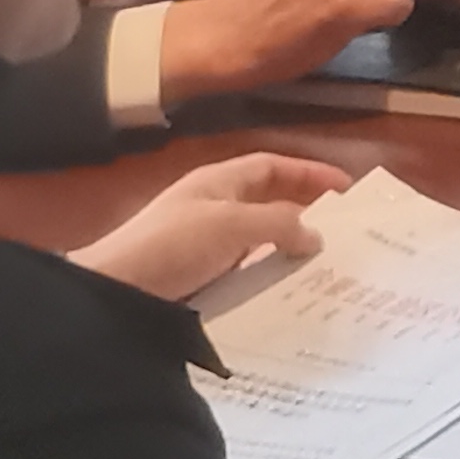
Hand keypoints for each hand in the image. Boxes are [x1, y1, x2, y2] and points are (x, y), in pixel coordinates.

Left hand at [68, 154, 352, 300]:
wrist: (114, 292)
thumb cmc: (172, 245)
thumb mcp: (231, 225)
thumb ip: (279, 223)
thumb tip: (316, 235)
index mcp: (218, 182)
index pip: (272, 166)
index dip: (309, 172)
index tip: (345, 189)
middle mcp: (212, 207)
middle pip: (267, 201)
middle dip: (303, 211)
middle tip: (341, 229)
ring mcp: (203, 242)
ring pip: (258, 238)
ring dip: (287, 246)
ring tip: (322, 263)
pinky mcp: (198, 275)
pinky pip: (244, 268)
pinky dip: (267, 272)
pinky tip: (284, 289)